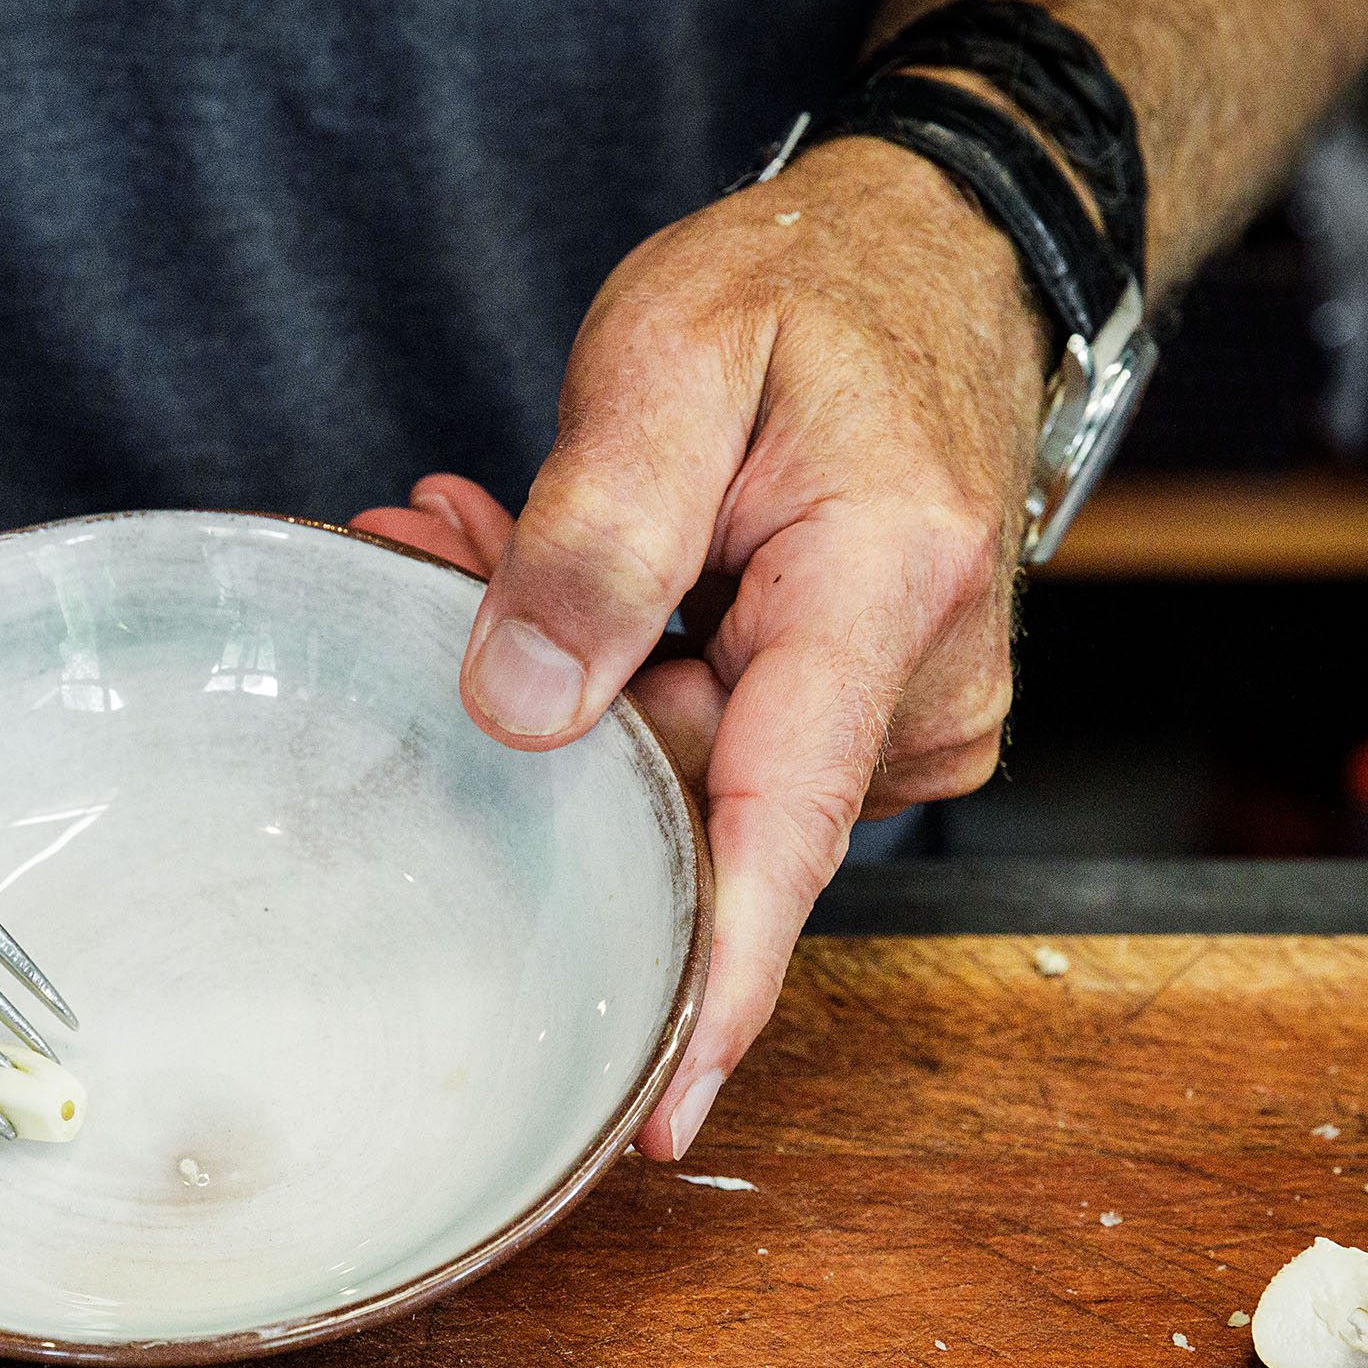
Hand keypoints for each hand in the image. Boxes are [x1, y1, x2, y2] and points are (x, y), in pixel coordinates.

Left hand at [353, 137, 1041, 1158]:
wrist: (936, 257)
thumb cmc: (815, 292)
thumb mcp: (675, 356)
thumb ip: (599, 533)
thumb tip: (524, 710)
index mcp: (883, 591)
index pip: (784, 832)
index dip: (715, 981)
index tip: (656, 1110)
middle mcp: (917, 687)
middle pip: (695, 801)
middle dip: (541, 718)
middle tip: (432, 544)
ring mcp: (900, 718)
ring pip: (687, 774)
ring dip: (567, 677)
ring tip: (484, 530)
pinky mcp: (864, 721)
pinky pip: (714, 744)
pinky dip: (619, 673)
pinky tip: (559, 584)